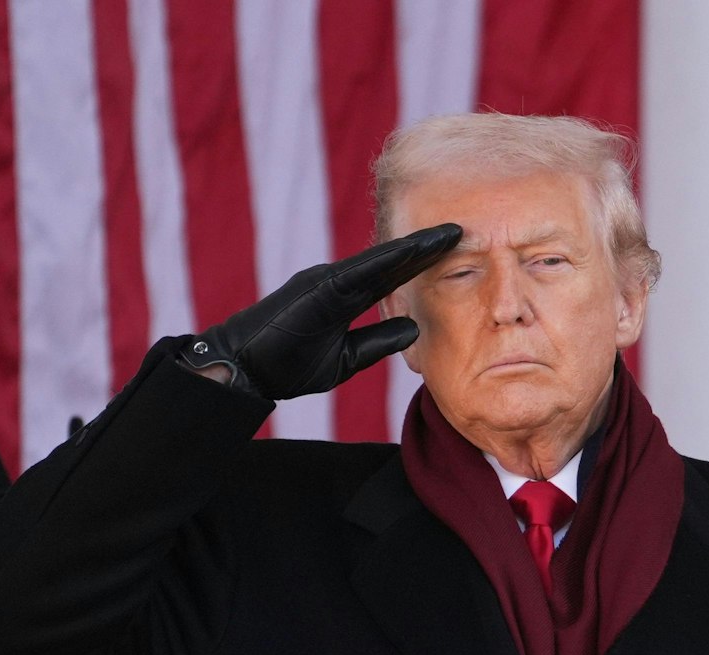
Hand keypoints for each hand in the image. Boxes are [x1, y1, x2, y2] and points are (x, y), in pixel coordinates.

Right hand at [179, 223, 462, 398]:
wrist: (244, 369)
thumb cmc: (287, 363)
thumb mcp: (346, 356)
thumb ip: (378, 341)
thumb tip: (414, 330)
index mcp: (344, 295)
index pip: (393, 276)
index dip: (424, 263)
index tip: (457, 252)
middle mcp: (337, 281)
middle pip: (392, 262)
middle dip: (427, 248)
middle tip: (463, 232)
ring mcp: (326, 281)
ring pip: (380, 260)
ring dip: (415, 247)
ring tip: (449, 234)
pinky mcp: (316, 289)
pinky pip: (357, 272)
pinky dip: (385, 261)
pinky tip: (411, 251)